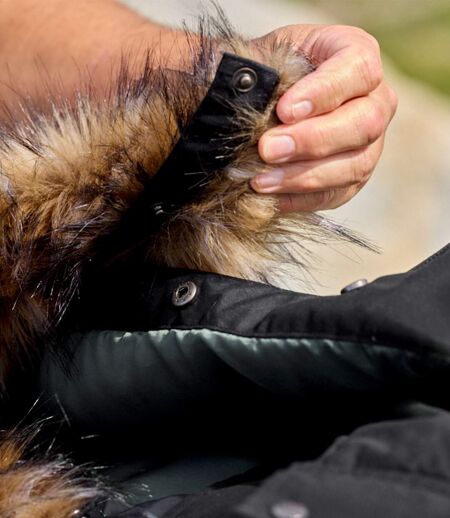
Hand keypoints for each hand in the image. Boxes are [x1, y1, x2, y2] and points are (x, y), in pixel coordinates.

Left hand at [250, 25, 397, 211]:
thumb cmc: (270, 71)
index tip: (284, 111)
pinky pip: (336, 194)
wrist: (270, 101)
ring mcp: (371, 143)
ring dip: (303, 177)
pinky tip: (270, 196)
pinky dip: (301, 199)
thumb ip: (261, 70)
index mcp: (357, 54)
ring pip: (355, 166)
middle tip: (267, 149)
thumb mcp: (265, 57)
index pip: (359, 70)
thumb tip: (248, 94)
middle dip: (312, 141)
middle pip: (364, 123)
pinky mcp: (354, 177)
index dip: (324, 92)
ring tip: (261, 180)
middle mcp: (376, 99)